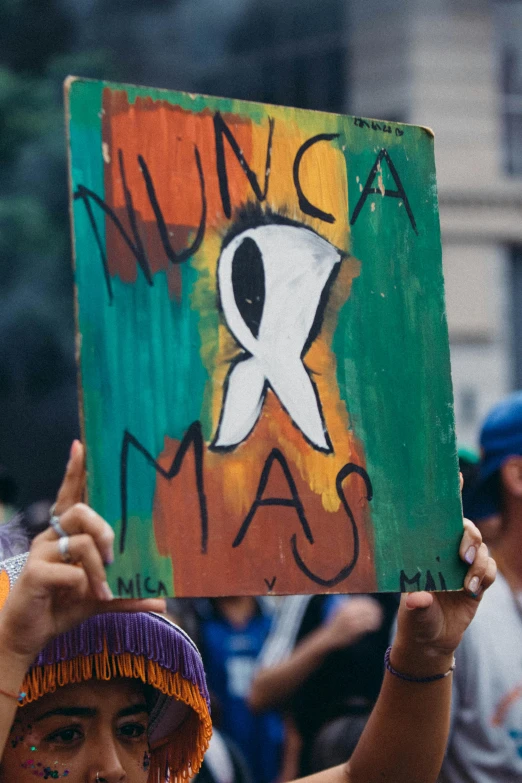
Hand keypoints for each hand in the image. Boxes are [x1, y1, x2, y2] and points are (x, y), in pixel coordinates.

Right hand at [0, 443, 164, 665]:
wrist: (30, 635)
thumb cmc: (63, 605)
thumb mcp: (101, 598)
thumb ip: (128, 595)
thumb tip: (162, 599)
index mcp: (65, 533)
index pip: (69, 495)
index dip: (75, 471)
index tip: (81, 445)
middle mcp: (51, 536)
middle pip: (80, 511)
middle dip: (104, 530)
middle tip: (114, 556)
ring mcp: (41, 553)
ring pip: (80, 542)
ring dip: (99, 568)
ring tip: (101, 589)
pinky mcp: (34, 572)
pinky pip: (70, 571)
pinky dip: (82, 585)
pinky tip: (80, 596)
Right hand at [323, 597, 383, 649]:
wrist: (328, 637)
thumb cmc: (335, 624)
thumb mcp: (340, 611)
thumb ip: (350, 606)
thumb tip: (364, 602)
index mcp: (345, 606)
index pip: (361, 601)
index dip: (370, 602)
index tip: (375, 605)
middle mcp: (348, 612)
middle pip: (366, 608)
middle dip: (375, 610)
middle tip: (379, 612)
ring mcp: (351, 622)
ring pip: (368, 617)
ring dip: (375, 617)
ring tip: (378, 619)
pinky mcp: (354, 631)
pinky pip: (366, 626)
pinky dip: (372, 626)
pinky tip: (374, 626)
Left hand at [393, 518, 495, 672]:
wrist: (430, 641)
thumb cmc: (415, 619)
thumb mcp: (412, 611)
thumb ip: (417, 603)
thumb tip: (417, 598)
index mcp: (427, 553)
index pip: (441, 525)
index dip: (450, 519)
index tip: (454, 526)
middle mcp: (446, 556)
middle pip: (467, 532)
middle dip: (470, 538)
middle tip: (464, 557)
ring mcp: (463, 569)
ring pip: (482, 551)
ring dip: (479, 564)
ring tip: (468, 586)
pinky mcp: (477, 584)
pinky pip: (489, 571)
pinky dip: (485, 577)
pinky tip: (472, 591)